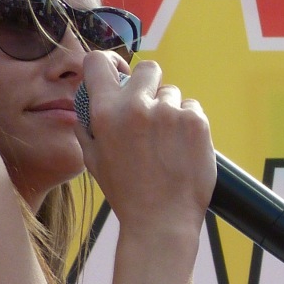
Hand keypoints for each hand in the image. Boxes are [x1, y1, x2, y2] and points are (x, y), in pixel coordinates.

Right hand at [75, 52, 214, 235]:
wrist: (161, 221)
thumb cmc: (126, 193)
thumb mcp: (93, 159)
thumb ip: (87, 125)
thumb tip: (87, 100)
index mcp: (104, 113)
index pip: (98, 62)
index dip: (108, 65)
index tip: (118, 74)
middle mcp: (135, 106)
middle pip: (148, 69)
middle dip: (150, 84)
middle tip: (151, 110)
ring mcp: (168, 113)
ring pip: (172, 93)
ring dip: (171, 111)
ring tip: (167, 144)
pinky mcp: (196, 122)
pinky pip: (193, 108)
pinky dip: (190, 124)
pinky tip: (183, 148)